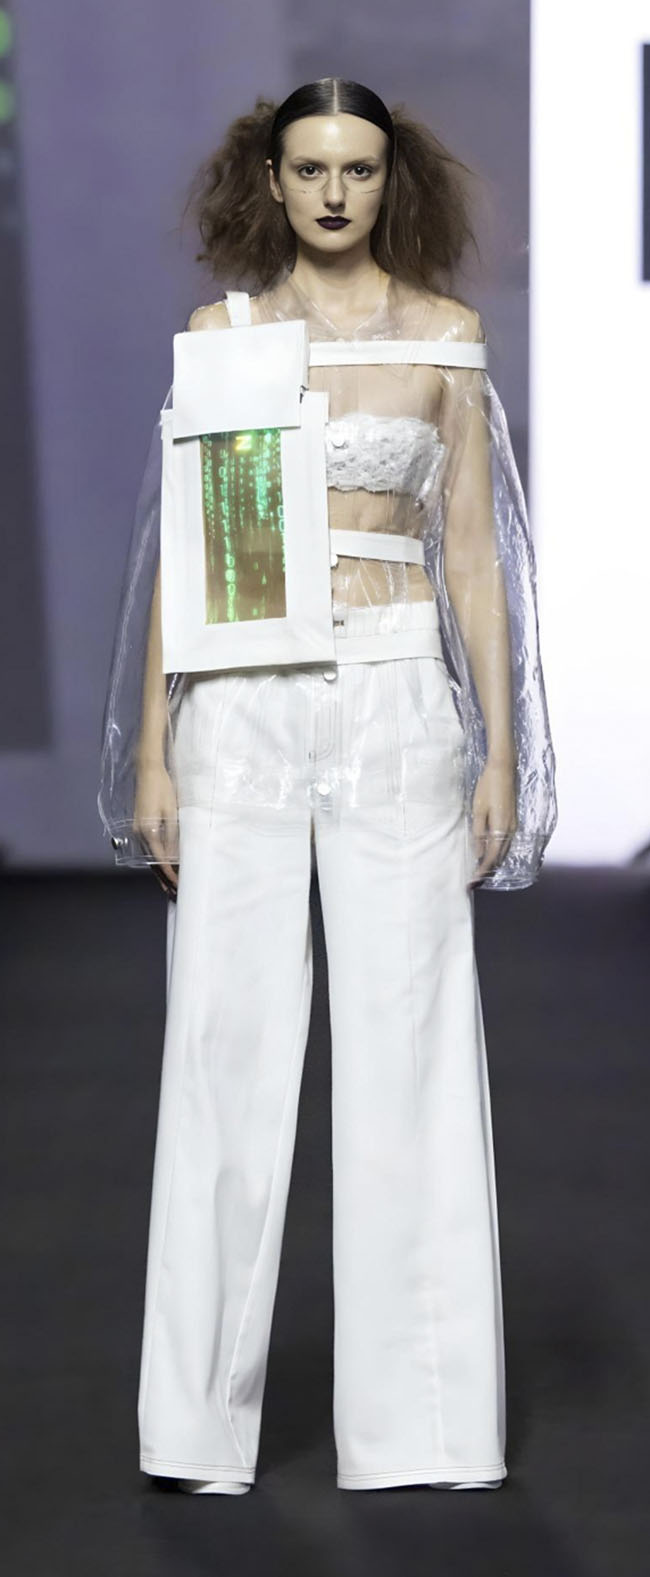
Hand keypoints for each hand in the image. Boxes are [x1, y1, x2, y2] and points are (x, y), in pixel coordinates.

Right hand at [134, 759, 178, 899]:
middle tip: (173, 893)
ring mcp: (136, 830)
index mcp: (149, 831)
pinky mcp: (137, 826)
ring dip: (158, 871)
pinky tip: (160, 864)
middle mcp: (139, 834)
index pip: (160, 860)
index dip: (169, 875)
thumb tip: (175, 857)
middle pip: (151, 862)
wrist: (148, 772)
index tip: (178, 886)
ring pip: (148, 857)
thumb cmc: (163, 789)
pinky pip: (146, 848)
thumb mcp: (172, 813)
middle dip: (162, 878)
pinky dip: (153, 859)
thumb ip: (172, 836)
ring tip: (167, 884)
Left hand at [468, 756, 517, 885]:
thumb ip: (478, 832)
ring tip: (479, 873)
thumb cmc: (488, 787)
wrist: (503, 769)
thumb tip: (477, 854)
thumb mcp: (478, 810)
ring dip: (492, 864)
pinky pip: (505, 843)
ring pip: (503, 852)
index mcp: (501, 828)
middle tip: (473, 883)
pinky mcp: (512, 821)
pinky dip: (496, 853)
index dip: (481, 872)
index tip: (471, 883)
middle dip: (486, 872)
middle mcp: (510, 830)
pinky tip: (488, 855)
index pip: (491, 857)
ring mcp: (513, 826)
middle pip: (499, 858)